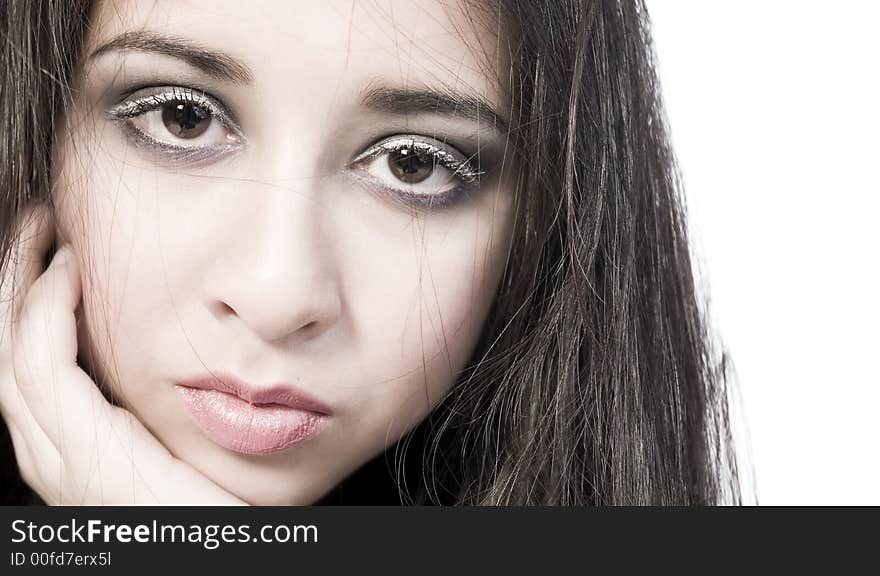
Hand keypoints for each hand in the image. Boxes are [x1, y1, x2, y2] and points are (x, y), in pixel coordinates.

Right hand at [0, 205, 244, 504]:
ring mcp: (58, 459)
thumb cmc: (210, 509)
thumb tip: (160, 354)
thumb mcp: (170, 445)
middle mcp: (50, 454)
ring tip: (43, 230)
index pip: (29, 361)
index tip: (61, 251)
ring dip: (21, 282)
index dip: (32, 301)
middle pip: (6, 349)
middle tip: (38, 223)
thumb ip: (147, 408)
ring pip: (11, 351)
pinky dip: (47, 312)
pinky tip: (69, 272)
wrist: (223, 553)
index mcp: (71, 451)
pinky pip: (42, 366)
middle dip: (13, 280)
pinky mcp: (83, 456)